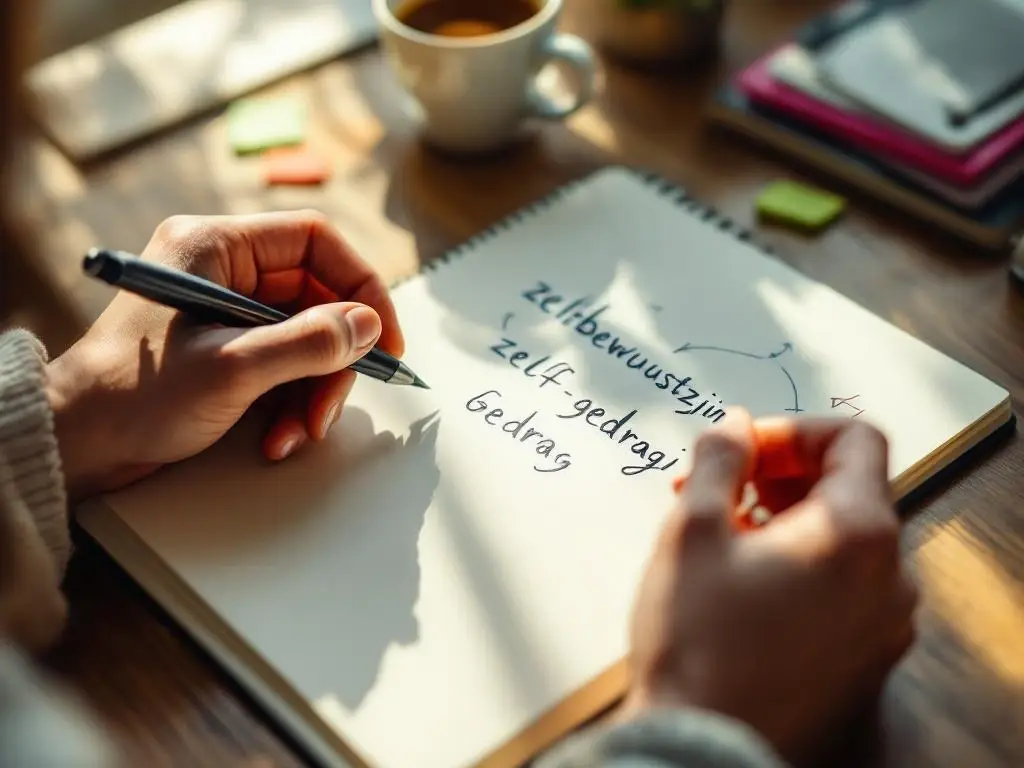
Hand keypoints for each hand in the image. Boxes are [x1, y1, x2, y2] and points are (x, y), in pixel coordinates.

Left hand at [45, 211, 403, 500]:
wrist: (80, 444)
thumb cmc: (134, 394)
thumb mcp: (232, 368)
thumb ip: (308, 343)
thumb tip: (367, 327)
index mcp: (215, 247)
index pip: (315, 241)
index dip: (361, 286)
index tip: (384, 337)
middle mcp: (224, 270)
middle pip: (316, 298)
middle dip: (333, 359)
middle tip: (332, 404)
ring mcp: (226, 311)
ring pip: (306, 337)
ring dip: (314, 390)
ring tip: (299, 432)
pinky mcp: (227, 348)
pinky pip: (284, 364)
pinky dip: (291, 403)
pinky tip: (277, 437)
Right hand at [620, 409, 917, 764]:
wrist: (703, 742)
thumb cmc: (696, 637)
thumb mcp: (693, 527)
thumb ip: (719, 458)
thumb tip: (735, 426)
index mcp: (857, 532)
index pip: (855, 438)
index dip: (794, 430)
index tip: (743, 451)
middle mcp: (890, 576)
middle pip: (852, 486)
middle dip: (782, 473)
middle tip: (719, 487)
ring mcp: (884, 621)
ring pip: (845, 536)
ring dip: (789, 516)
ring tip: (725, 533)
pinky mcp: (866, 654)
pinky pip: (846, 582)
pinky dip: (804, 561)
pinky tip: (747, 578)